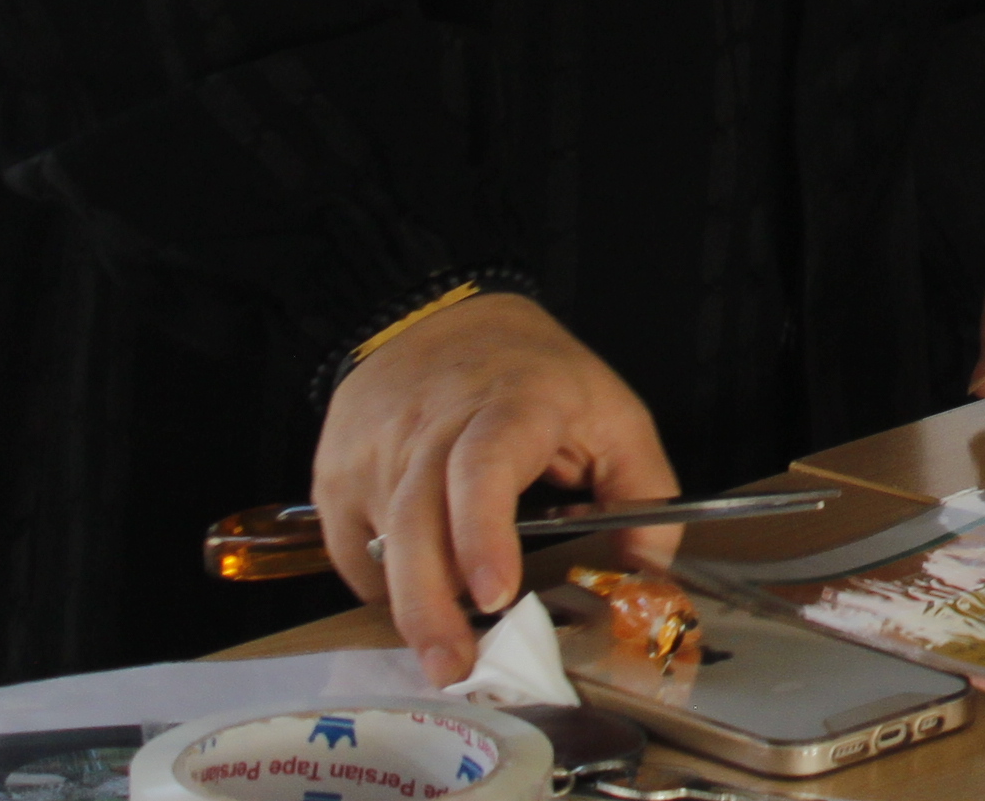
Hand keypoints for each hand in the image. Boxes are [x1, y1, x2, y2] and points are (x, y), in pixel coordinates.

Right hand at [309, 291, 678, 684]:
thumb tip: (647, 575)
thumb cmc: (533, 375)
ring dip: (409, 604)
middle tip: (456, 667)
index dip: (482, 531)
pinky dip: (383, 583)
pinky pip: (352, 549)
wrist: (438, 317)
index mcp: (510, 404)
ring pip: (377, 543)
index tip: (494, 592)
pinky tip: (418, 593)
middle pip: (415, 521)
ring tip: (441, 651)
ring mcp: (373, 449)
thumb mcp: (610, 411)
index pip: (483, 465)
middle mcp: (431, 425)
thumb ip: (644, 490)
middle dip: (430, 606)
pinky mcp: (336, 473)